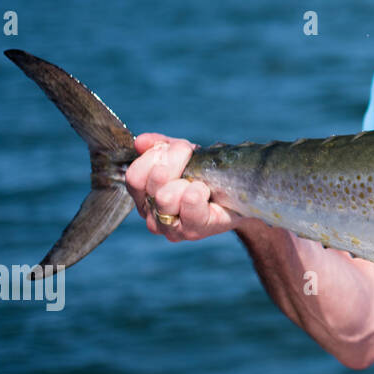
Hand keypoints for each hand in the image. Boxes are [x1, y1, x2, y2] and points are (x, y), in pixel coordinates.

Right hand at [124, 133, 241, 240]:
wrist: (239, 193)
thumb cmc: (206, 174)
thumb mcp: (182, 154)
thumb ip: (160, 146)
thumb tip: (141, 142)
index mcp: (144, 195)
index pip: (134, 177)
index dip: (153, 157)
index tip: (173, 148)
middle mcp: (152, 214)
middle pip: (152, 184)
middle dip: (174, 161)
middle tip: (190, 156)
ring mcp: (170, 228)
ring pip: (165, 197)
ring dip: (185, 181)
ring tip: (198, 180)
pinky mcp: (194, 231)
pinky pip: (189, 207)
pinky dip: (197, 192)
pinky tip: (203, 189)